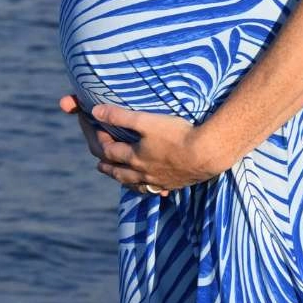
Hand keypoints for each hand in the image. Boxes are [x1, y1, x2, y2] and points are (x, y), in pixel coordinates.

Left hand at [58, 96, 218, 195]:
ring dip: (122, 179)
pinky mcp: (174, 184)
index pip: (107, 150)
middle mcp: (142, 173)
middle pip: (116, 171)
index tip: (95, 128)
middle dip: (106, 164)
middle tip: (99, 161)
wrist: (207, 154)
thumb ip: (120, 116)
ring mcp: (158, 181)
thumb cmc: (177, 135)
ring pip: (133, 184)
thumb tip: (95, 112)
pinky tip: (151, 186)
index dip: (98, 138)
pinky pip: (154, 190)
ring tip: (119, 176)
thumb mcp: (146, 121)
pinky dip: (146, 187)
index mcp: (133, 158)